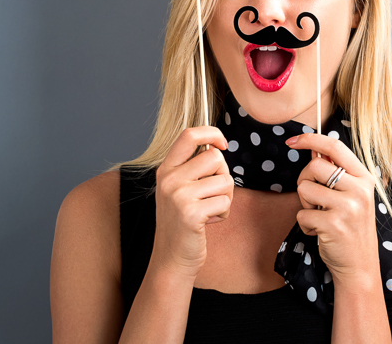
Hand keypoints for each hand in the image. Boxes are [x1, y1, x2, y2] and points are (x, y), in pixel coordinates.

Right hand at [150, 126, 233, 278]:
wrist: (171, 258)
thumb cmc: (182, 222)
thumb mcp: (179, 189)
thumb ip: (192, 167)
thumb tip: (217, 146)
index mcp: (166, 169)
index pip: (189, 135)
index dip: (212, 133)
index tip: (222, 144)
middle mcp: (169, 179)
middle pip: (215, 157)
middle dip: (223, 175)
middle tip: (212, 195)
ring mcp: (178, 196)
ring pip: (225, 180)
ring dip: (225, 197)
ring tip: (209, 210)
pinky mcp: (190, 213)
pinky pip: (225, 201)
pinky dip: (223, 213)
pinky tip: (208, 222)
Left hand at [286, 133, 379, 281]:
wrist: (360, 266)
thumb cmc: (352, 229)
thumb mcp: (353, 197)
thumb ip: (337, 174)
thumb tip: (313, 151)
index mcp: (365, 178)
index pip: (335, 147)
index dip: (311, 139)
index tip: (292, 140)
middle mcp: (359, 189)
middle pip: (315, 166)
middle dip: (304, 180)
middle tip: (313, 198)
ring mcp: (348, 207)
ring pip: (305, 189)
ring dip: (305, 205)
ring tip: (321, 217)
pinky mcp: (333, 224)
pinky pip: (302, 214)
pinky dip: (306, 225)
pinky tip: (321, 232)